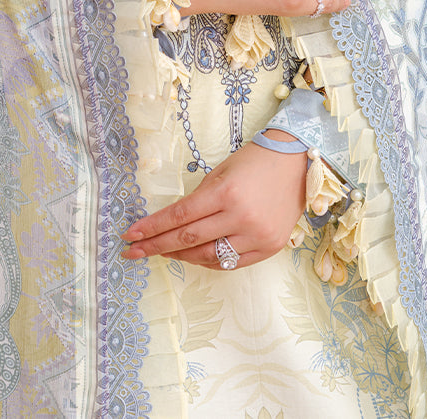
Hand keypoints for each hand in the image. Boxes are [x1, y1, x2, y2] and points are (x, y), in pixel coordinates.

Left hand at [121, 142, 307, 268]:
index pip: (180, 216)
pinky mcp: (269, 248)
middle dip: (157, 246)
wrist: (296, 163)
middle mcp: (241, 217)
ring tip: (162, 251)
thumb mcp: (221, 172)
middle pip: (189, 239)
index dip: (152, 227)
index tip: (130, 235)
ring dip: (181, 255)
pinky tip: (193, 256)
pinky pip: (231, 263)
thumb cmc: (253, 161)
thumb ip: (199, 199)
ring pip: (208, 256)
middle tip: (134, 251)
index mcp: (226, 192)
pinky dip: (209, 261)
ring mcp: (257, 236)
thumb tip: (173, 224)